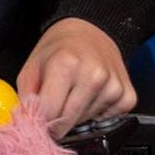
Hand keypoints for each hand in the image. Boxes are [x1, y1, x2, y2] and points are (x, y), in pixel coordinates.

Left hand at [16, 17, 135, 137]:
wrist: (90, 32)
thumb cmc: (59, 49)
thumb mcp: (33, 65)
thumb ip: (26, 95)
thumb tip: (27, 123)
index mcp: (65, 64)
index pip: (49, 111)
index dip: (40, 121)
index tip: (37, 122)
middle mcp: (93, 75)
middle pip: (68, 121)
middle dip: (57, 122)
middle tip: (52, 110)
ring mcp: (113, 87)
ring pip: (87, 123)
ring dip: (76, 116)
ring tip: (73, 94)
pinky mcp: (128, 96)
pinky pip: (107, 121)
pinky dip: (96, 115)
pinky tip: (91, 96)